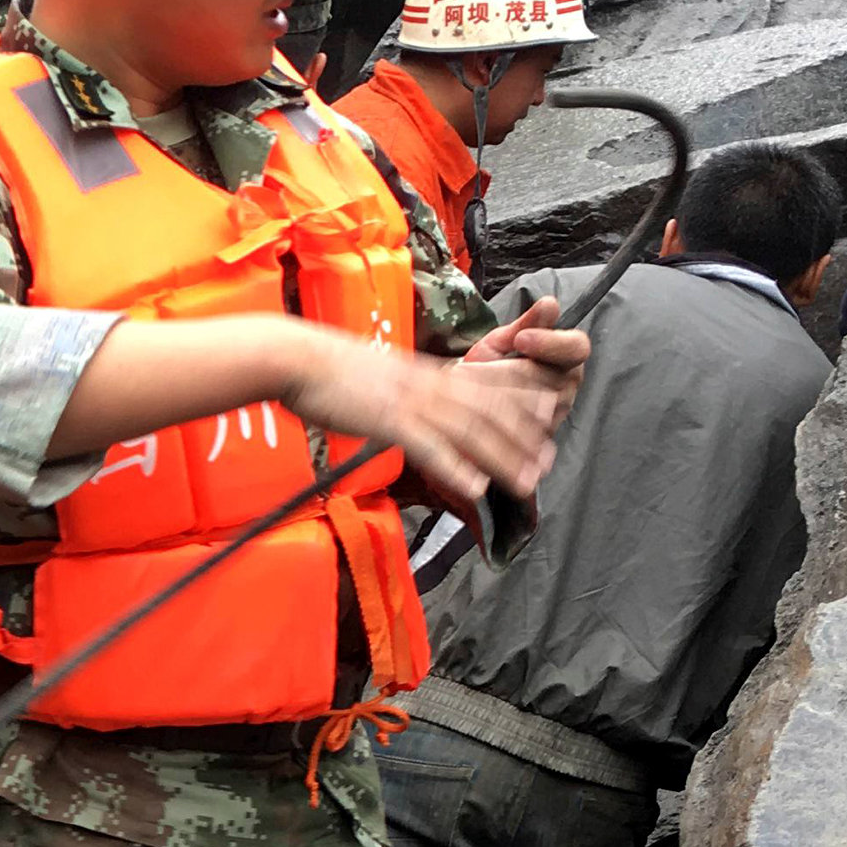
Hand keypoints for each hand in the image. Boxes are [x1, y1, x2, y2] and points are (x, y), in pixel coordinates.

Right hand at [277, 307, 574, 508]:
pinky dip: (456, 467)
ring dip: (504, 458)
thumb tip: (409, 405)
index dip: (519, 402)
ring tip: (528, 483)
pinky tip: (475, 487)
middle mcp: (428, 384)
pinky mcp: (389, 420)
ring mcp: (410, 401)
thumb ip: (400, 389)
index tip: (547, 419)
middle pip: (489, 410)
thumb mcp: (377, 376)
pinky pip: (430, 446)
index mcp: (426, 373)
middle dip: (524, 437)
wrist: (296, 358)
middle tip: (550, 462)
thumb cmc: (328, 371)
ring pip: (471, 430)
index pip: (485, 384)